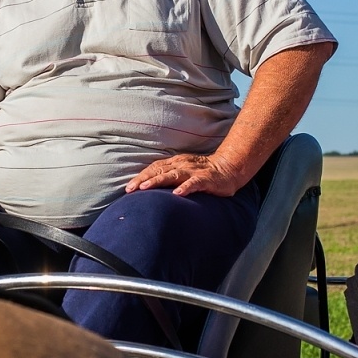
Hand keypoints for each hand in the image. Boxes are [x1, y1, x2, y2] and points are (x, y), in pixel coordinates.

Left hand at [125, 153, 244, 196]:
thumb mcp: (184, 171)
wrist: (229, 168)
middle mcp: (182, 165)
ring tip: (145, 188)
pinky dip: (185, 187)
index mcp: (175, 163)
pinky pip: (194, 183)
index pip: (154, 168)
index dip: (141, 176)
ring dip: (158, 181)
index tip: (128, 188)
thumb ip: (169, 176)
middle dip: (143, 179)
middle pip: (158, 171)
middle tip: (130, 189)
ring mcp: (193, 171)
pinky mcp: (205, 179)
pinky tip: (177, 194)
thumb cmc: (203, 172)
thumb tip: (150, 187)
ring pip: (172, 175)